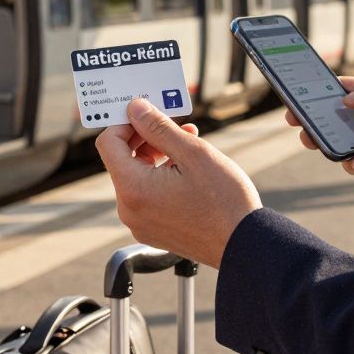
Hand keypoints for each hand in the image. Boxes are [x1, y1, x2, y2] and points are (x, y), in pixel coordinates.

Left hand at [97, 98, 261, 268]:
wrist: (245, 245)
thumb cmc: (224, 200)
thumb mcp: (192, 153)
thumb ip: (158, 128)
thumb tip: (134, 108)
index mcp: (133, 189)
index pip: (108, 143)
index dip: (125, 122)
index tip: (148, 113)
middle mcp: (129, 209)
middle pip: (122, 160)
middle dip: (144, 137)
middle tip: (173, 124)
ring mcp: (140, 223)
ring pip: (136, 177)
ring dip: (156, 155)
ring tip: (187, 143)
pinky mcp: (153, 231)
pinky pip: (147, 196)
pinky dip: (161, 177)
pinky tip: (187, 168)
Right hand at [286, 77, 353, 195]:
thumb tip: (346, 99)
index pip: (342, 91)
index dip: (320, 91)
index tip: (298, 91)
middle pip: (332, 117)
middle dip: (310, 117)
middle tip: (294, 119)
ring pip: (336, 141)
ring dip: (321, 140)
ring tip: (311, 139)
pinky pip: (352, 165)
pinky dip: (347, 163)